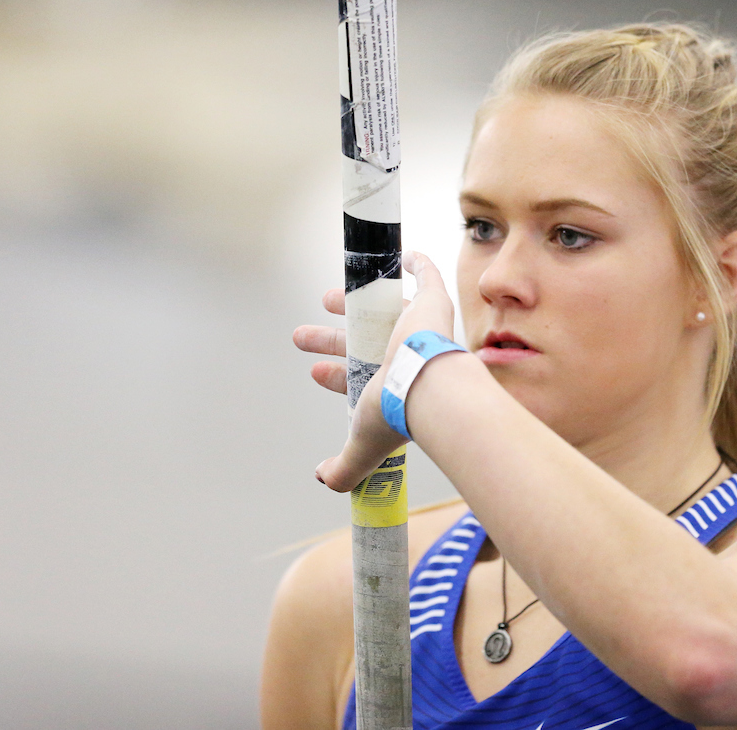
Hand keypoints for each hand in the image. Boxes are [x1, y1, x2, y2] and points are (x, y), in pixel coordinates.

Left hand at [294, 251, 456, 491]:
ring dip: (357, 304)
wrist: (429, 387)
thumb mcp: (361, 445)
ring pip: (384, 311)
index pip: (356, 377)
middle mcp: (405, 357)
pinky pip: (427, 277)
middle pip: (360, 343)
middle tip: (302, 336)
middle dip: (330, 340)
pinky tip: (406, 256)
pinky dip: (419, 265)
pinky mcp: (434, 304)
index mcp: (390, 386)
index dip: (334, 375)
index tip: (313, 371)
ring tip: (326, 298)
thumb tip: (324, 480)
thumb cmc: (397, 413)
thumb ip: (345, 468)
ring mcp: (420, 329)